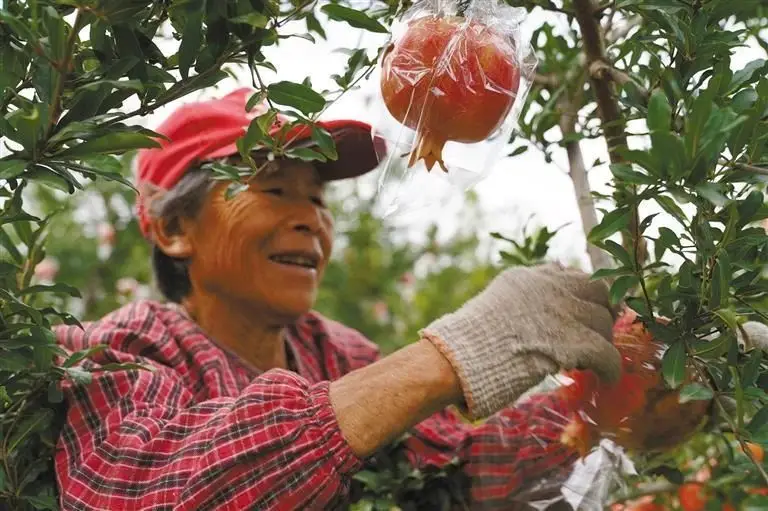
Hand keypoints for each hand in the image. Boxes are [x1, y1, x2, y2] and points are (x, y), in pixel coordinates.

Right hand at [420, 263, 621, 418]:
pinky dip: (610, 369)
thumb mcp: (498, 300)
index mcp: (531, 277)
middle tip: (600, 330)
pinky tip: (606, 378)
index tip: (587, 309)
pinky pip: (607, 354)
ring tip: (595, 358)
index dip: (586, 294)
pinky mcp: (576, 343)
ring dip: (603, 341)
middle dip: (604, 310)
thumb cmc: (471, 338)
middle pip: (598, 292)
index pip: (574, 276)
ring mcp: (565, 313)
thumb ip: (525, 292)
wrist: (461, 357)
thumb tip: (549, 288)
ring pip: (604, 323)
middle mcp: (552, 288)